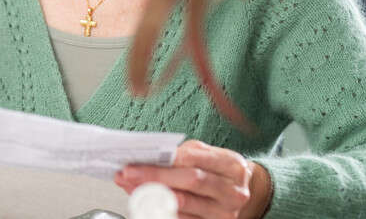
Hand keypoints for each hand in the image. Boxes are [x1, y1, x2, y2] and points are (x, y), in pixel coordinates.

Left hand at [113, 140, 271, 218]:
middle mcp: (232, 191)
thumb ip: (181, 154)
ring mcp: (225, 212)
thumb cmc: (217, 170)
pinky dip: (160, 210)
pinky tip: (145, 203)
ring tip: (131, 187)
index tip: (137, 159)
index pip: (194, 158)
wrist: (237, 193)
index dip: (163, 159)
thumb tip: (146, 157)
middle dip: (155, 176)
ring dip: (152, 195)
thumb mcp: (206, 155)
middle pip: (191, 181)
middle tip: (128, 173)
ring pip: (185, 204)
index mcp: (232, 165)